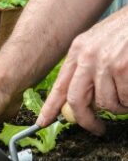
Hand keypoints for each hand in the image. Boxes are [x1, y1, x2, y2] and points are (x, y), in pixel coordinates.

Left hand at [37, 8, 127, 134]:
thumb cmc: (126, 31)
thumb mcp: (99, 43)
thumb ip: (88, 66)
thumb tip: (83, 98)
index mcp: (78, 50)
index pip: (60, 84)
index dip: (50, 106)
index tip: (42, 122)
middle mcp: (87, 56)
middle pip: (76, 100)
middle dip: (86, 120)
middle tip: (97, 129)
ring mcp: (105, 62)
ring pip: (105, 103)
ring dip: (118, 108)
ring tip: (126, 99)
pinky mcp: (122, 68)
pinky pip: (124, 98)